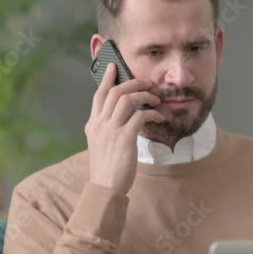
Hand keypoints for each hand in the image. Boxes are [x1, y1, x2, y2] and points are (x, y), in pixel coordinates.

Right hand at [86, 63, 165, 193]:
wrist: (105, 187)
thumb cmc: (106, 168)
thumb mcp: (100, 145)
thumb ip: (105, 129)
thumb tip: (117, 118)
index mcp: (93, 125)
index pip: (99, 95)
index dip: (107, 79)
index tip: (114, 66)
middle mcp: (99, 124)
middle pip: (115, 92)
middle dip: (133, 83)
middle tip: (147, 83)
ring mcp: (111, 130)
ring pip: (127, 99)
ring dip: (144, 95)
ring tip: (156, 99)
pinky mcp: (125, 139)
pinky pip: (140, 116)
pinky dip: (152, 113)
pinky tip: (159, 117)